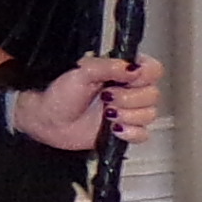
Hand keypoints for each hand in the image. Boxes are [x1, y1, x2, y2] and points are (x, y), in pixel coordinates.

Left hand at [16, 54, 161, 152]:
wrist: (48, 121)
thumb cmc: (60, 95)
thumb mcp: (83, 72)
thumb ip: (110, 67)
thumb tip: (134, 68)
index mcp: (122, 71)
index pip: (153, 70)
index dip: (144, 77)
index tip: (126, 80)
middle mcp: (128, 89)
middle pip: (153, 94)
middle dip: (129, 99)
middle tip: (106, 98)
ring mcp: (128, 111)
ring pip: (149, 114)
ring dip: (128, 116)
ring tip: (106, 114)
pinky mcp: (124, 130)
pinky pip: (144, 134)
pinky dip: (130, 133)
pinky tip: (114, 129)